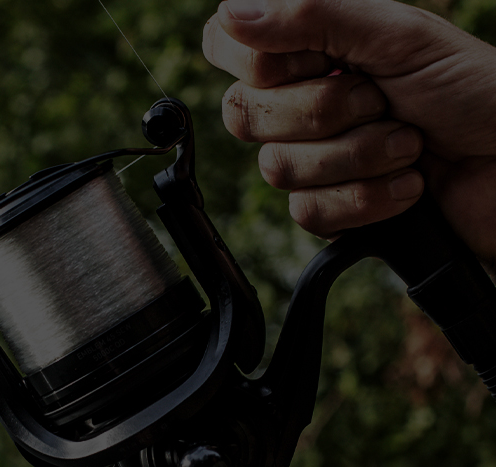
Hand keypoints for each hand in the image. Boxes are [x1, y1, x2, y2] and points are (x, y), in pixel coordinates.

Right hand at [203, 0, 495, 265]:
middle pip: (244, 116)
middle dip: (324, 112)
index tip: (323, 59)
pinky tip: (405, 187)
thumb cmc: (471, 92)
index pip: (228, 48)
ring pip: (277, 170)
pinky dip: (366, 200)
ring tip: (408, 146)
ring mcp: (310, 161)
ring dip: (358, 158)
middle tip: (380, 100)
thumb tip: (230, 13)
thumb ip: (312, 15)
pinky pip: (308, 213)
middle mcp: (299, 105)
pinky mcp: (328, 210)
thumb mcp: (396, 35)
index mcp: (309, 51)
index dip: (262, 62)